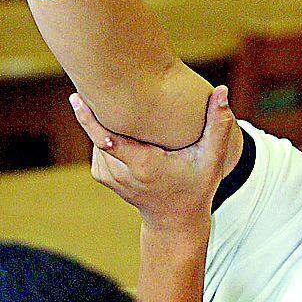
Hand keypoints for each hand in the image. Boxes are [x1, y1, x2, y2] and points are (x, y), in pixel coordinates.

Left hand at [71, 85, 239, 232]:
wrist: (175, 221)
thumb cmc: (196, 186)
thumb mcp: (212, 159)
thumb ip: (218, 125)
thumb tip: (222, 90)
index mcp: (144, 165)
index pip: (107, 139)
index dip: (91, 117)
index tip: (79, 95)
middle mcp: (121, 173)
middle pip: (98, 133)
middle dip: (94, 109)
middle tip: (90, 80)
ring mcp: (110, 176)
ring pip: (96, 138)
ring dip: (99, 120)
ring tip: (105, 96)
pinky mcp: (104, 176)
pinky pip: (96, 146)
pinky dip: (101, 133)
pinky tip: (116, 124)